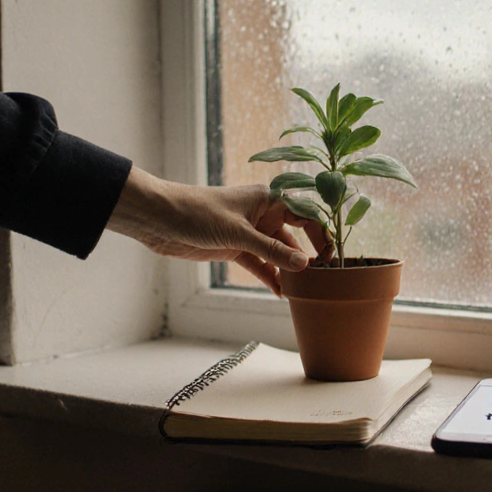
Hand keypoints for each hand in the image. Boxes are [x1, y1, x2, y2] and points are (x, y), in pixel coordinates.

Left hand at [106, 167, 331, 295]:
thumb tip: (304, 264)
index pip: (306, 216)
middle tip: (322, 279)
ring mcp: (248, 232)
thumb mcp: (238, 234)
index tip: (331, 258)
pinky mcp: (234, 247)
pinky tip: (280, 291)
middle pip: (294, 236)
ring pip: (277, 253)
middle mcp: (262, 214)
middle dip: (306, 256)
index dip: (321, 235)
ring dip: (287, 270)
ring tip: (303, 290)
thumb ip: (272, 250)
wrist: (159, 219)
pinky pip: (259, 263)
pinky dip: (269, 276)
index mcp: (268, 200)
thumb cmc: (197, 213)